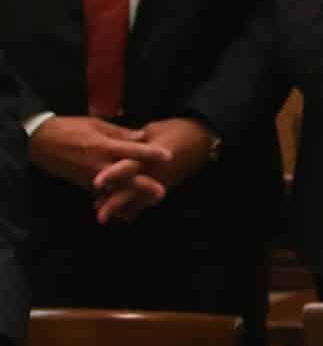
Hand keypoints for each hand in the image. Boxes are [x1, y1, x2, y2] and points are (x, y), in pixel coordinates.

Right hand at [29, 115, 169, 192]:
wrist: (40, 142)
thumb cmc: (70, 128)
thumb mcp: (96, 125)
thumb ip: (120, 133)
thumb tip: (142, 136)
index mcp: (103, 145)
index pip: (132, 150)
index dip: (151, 153)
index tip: (169, 155)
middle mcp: (98, 164)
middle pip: (126, 177)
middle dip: (143, 186)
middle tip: (162, 192)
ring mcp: (90, 176)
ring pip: (114, 190)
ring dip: (131, 196)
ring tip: (149, 201)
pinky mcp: (83, 184)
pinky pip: (102, 194)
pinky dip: (114, 199)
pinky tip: (127, 206)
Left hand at [90, 118, 217, 224]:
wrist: (201, 138)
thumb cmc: (176, 130)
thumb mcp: (153, 130)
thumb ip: (131, 140)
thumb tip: (111, 146)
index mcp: (152, 155)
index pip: (130, 166)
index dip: (114, 174)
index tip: (97, 183)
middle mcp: (157, 172)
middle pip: (134, 190)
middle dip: (116, 203)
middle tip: (99, 214)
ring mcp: (163, 181)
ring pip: (141, 200)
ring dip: (123, 208)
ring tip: (103, 215)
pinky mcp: (166, 186)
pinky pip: (148, 201)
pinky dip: (134, 208)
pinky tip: (121, 215)